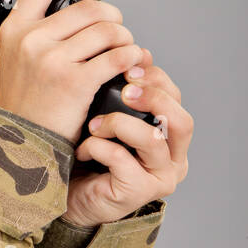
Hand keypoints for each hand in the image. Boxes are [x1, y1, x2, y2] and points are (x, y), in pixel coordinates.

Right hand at [0, 0, 145, 143]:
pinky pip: (116, 56)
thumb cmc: (25, 105)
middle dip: (113, 19)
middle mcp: (31, 39)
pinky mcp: (73, 80)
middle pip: (89, 7)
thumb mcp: (19, 59)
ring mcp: (51, 59)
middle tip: (117, 33)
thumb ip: (43, 32)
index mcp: (16, 28)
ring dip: (125, 40)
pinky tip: (130, 65)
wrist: (19, 143)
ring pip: (107, 30)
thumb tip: (85, 13)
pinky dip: (131, 58)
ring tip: (124, 53)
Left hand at [63, 56, 192, 225]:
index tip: (129, 66)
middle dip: (153, 98)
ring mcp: (159, 178)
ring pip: (152, 139)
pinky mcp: (138, 193)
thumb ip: (127, 92)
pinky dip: (98, 148)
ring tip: (93, 125)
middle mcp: (174, 159)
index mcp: (171, 137)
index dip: (156, 78)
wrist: (65, 194)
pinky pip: (122, 161)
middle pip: (182, 120)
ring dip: (118, 124)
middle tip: (124, 89)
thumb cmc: (88, 154)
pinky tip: (83, 148)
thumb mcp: (109, 116)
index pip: (177, 99)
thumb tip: (139, 53)